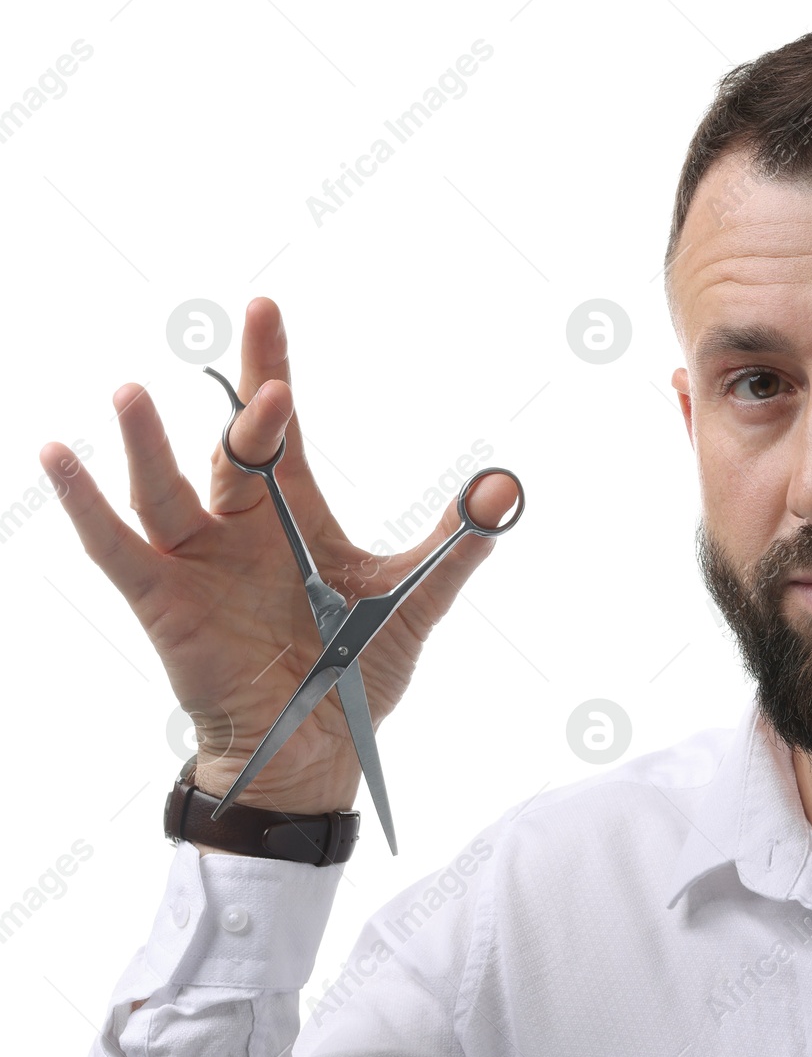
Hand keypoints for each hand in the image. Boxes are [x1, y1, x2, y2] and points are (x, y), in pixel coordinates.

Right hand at [39, 297, 518, 813]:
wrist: (318, 749)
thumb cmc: (357, 672)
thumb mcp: (414, 599)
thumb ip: (458, 543)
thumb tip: (506, 488)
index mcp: (293, 514)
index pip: (281, 428)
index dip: (273, 367)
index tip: (264, 307)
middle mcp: (240, 527)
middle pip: (232, 449)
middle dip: (247, 410)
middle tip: (264, 370)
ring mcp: (198, 562)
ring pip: (166, 489)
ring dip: (149, 444)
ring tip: (132, 393)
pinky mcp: (165, 604)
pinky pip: (116, 549)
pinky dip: (87, 506)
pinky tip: (60, 458)